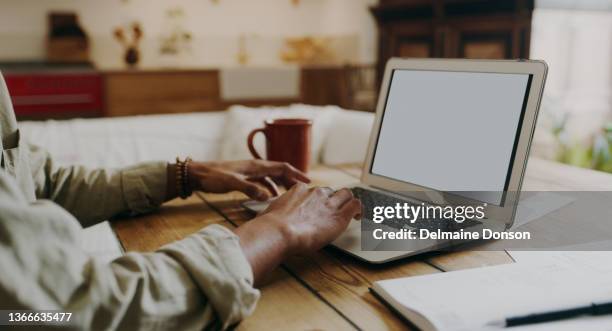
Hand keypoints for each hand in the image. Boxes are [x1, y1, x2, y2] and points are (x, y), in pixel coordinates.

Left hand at [186, 160, 309, 200]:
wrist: (196, 174)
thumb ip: (250, 189)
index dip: (296, 173)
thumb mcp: (232, 183)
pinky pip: (262, 182)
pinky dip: (270, 188)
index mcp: (255, 166)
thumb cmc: (213, 177)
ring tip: (289, 195)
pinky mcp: (243, 178)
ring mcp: (249, 172)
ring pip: (271, 177)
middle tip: (303, 190)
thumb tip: (268, 196)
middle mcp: (255, 167)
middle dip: (292, 179)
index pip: (282, 167)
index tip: (308, 181)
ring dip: (281, 185)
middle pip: (279, 171)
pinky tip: (270, 196)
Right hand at [234, 183, 360, 283]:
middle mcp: (316, 193)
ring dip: (348, 202)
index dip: (315, 200)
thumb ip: (273, 214)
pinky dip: (359, 210)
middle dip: (334, 199)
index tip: (315, 208)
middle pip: (330, 191)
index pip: (312, 190)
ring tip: (350, 213)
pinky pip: (355, 205)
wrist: (278, 231)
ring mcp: (329, 203)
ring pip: (346, 194)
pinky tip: (359, 217)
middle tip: (334, 211)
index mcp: (299, 190)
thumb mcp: (269, 214)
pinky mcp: (339, 215)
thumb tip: (263, 222)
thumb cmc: (270, 227)